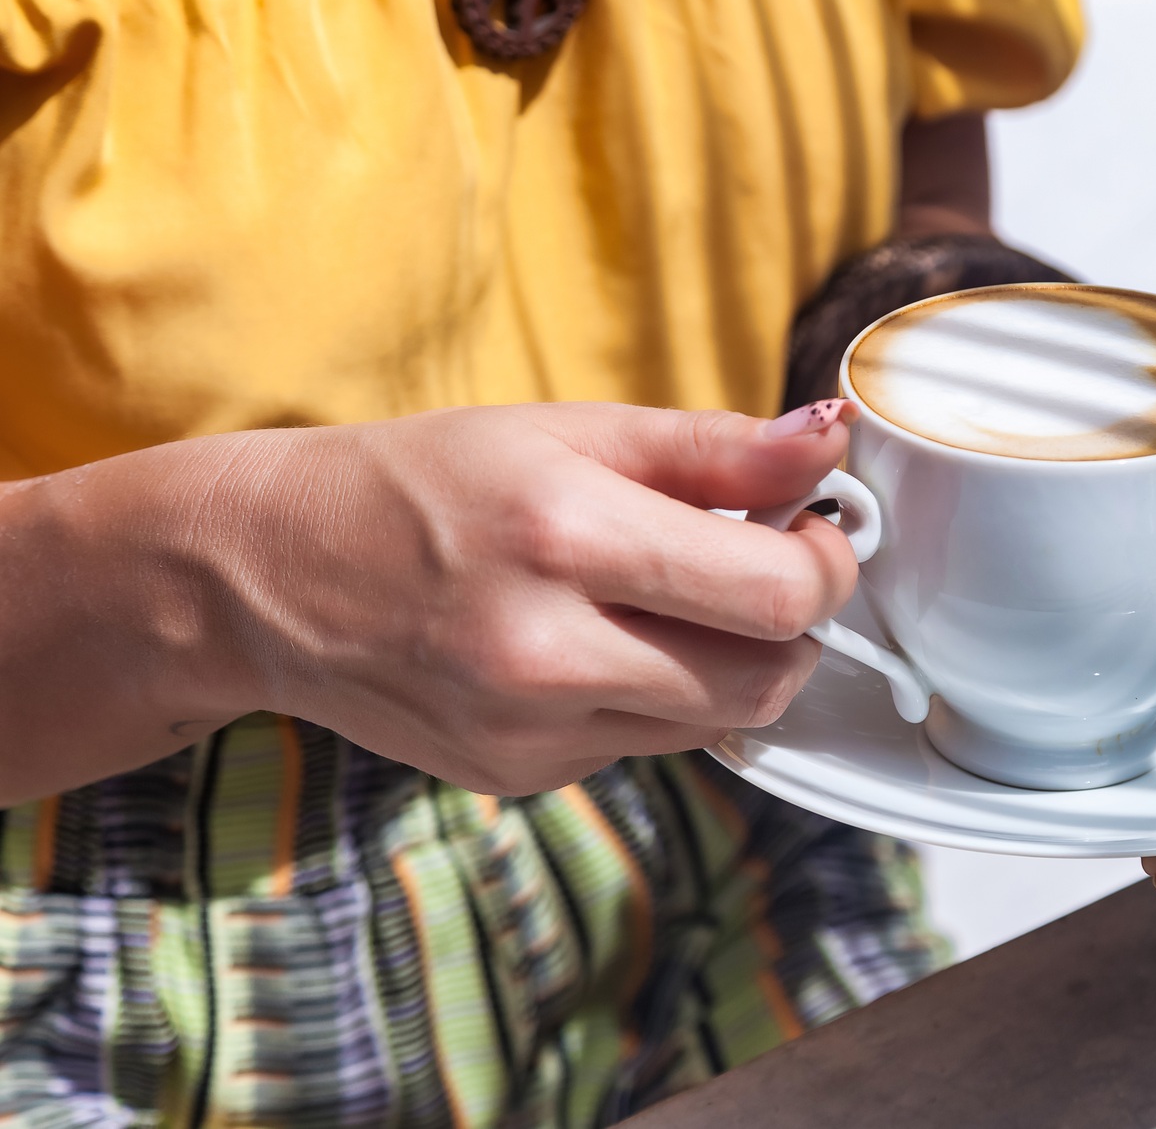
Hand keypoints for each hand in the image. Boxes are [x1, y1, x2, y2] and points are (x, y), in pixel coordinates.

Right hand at [0, 400, 861, 803]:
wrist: (271, 574)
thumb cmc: (425, 481)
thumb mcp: (571, 431)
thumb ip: (715, 448)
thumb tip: (830, 444)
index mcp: (564, 536)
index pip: (776, 594)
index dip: (829, 561)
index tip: (818, 528)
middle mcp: (545, 651)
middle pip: (767, 678)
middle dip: (795, 622)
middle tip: (767, 564)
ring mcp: (530, 731)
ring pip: (720, 721)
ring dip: (735, 662)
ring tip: (679, 598)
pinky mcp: (520, 777)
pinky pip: (649, 744)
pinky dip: (659, 695)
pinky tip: (602, 643)